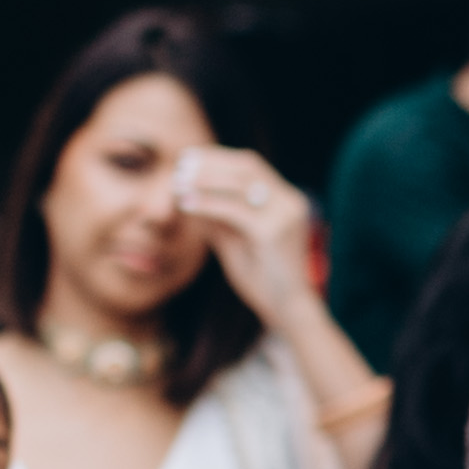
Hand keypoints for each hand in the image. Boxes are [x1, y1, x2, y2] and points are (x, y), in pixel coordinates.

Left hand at [176, 145, 326, 321]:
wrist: (287, 311)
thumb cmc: (262, 280)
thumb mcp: (234, 241)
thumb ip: (217, 218)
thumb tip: (188, 195)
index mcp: (286, 200)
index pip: (251, 165)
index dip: (219, 158)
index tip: (188, 159)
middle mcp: (290, 202)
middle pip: (248, 166)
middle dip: (211, 163)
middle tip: (179, 166)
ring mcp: (285, 215)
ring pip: (241, 183)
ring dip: (206, 179)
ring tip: (178, 183)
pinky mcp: (274, 232)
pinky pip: (235, 210)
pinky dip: (208, 203)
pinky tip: (186, 204)